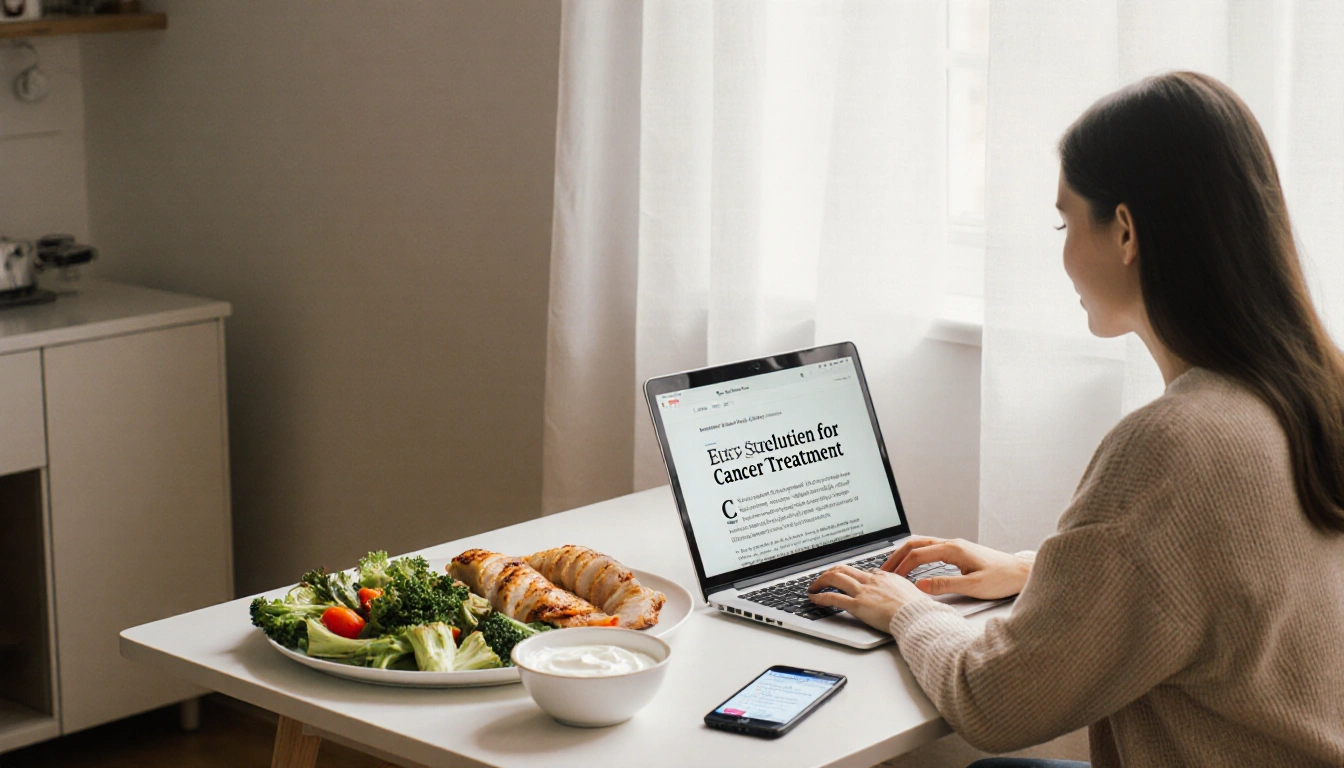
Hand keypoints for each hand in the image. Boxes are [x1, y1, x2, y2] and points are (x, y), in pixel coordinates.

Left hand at [807, 565, 929, 631]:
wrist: (917, 616)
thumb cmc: (918, 609)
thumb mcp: (911, 592)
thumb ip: (901, 590)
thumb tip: (901, 593)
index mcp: (885, 576)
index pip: (863, 571)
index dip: (851, 575)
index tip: (846, 580)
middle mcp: (871, 580)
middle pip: (844, 568)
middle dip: (830, 572)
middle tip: (823, 578)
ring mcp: (863, 591)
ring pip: (835, 577)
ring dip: (821, 580)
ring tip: (813, 586)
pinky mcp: (857, 605)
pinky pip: (833, 597)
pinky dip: (820, 596)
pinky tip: (814, 598)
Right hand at [882, 537, 1030, 599]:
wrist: (1022, 573)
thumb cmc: (1002, 579)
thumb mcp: (973, 586)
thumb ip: (944, 585)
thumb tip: (920, 585)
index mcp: (953, 549)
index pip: (918, 555)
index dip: (901, 567)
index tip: (890, 578)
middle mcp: (952, 544)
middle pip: (916, 544)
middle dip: (897, 556)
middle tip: (883, 570)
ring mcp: (955, 546)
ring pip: (922, 545)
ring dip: (905, 554)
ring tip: (893, 567)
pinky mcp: (959, 552)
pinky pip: (931, 549)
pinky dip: (916, 556)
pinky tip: (913, 565)